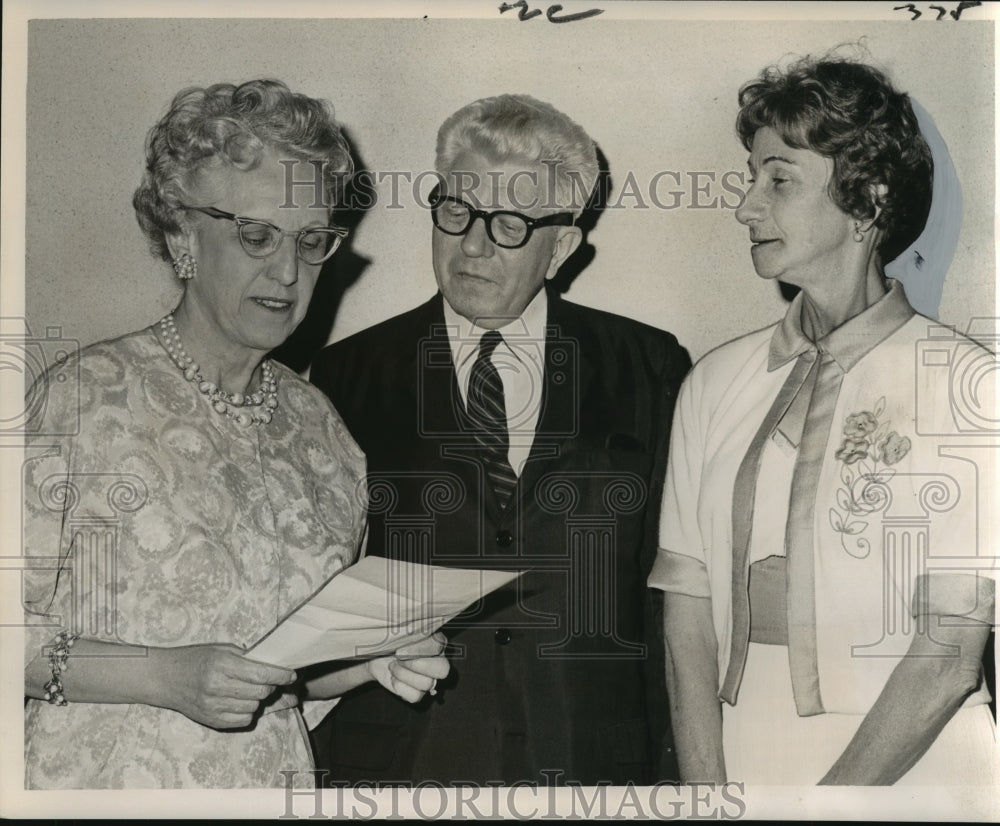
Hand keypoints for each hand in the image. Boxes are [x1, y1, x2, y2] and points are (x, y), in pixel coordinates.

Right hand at [153, 644, 296, 729]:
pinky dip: (248, 711)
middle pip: (260, 693)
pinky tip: (240, 701)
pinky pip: (243, 720)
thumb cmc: (195, 659)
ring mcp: (213, 706)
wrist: (165, 678)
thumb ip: (248, 658)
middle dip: (271, 686)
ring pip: (254, 707)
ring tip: (251, 690)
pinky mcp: (211, 720)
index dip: (281, 675)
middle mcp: (217, 686)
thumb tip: (276, 669)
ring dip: (258, 699)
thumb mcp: (221, 649)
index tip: (292, 675)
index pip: (261, 674)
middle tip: (269, 681)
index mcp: (222, 664)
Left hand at [368, 633, 449, 703]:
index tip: (399, 651)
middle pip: (442, 670)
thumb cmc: (390, 640)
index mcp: (437, 642)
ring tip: (393, 665)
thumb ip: (411, 631)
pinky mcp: (418, 693)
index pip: (438, 646)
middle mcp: (438, 661)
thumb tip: (415, 632)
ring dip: (403, 674)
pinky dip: (400, 686)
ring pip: (427, 684)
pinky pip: (415, 696)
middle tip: (398, 659)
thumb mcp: (400, 631)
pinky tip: (394, 677)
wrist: (376, 655)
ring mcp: (430, 679)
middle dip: (416, 665)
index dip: (419, 650)